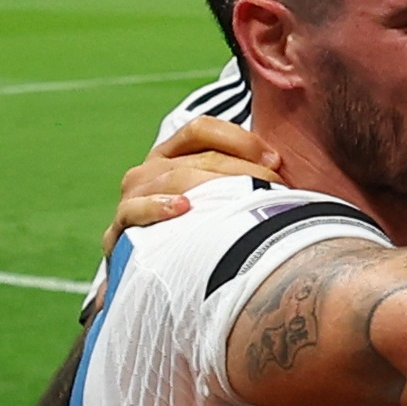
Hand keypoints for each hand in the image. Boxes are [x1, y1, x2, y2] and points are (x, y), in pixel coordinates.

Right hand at [108, 117, 281, 249]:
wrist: (164, 277)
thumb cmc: (207, 231)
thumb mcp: (225, 198)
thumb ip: (247, 175)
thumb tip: (286, 161)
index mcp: (173, 154)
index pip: (201, 128)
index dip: (240, 139)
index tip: (275, 161)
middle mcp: (150, 170)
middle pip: (199, 157)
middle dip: (243, 172)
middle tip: (276, 191)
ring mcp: (133, 197)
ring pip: (176, 179)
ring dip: (217, 189)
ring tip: (247, 203)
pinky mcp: (120, 228)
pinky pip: (134, 210)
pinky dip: (158, 207)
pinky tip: (184, 209)